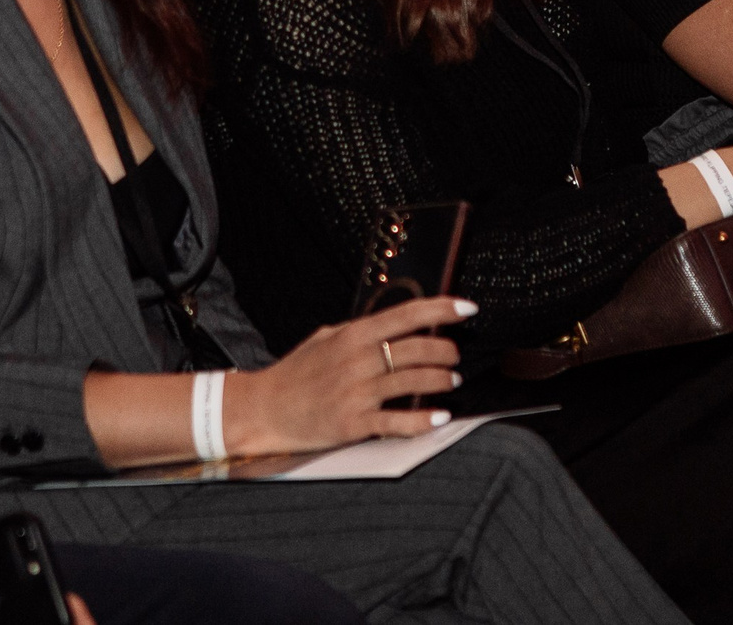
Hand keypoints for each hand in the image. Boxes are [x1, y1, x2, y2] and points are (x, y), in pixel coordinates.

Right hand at [228, 295, 468, 454]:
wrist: (264, 409)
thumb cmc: (296, 374)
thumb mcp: (326, 339)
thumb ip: (360, 331)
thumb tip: (395, 322)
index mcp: (353, 334)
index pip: (408, 315)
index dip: (442, 310)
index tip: (468, 308)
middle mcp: (357, 360)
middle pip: (417, 349)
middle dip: (447, 351)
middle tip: (456, 356)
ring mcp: (356, 392)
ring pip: (413, 382)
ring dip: (441, 381)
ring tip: (452, 382)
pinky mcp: (353, 423)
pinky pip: (397, 421)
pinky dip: (423, 420)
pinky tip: (440, 417)